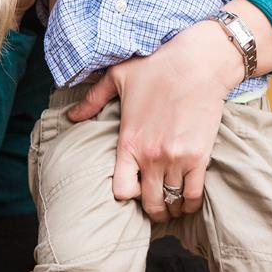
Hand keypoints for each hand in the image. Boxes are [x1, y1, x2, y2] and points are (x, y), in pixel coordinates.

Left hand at [67, 20, 248, 222]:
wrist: (199, 62)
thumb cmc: (158, 66)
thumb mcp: (118, 77)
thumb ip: (93, 100)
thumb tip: (71, 116)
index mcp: (128, 141)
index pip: (121, 191)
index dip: (126, 195)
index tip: (133, 189)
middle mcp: (150, 156)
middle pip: (149, 202)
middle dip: (151, 208)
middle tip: (154, 205)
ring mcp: (176, 159)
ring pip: (171, 201)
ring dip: (171, 207)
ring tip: (172, 205)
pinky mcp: (199, 157)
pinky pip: (193, 195)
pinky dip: (190, 203)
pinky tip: (187, 202)